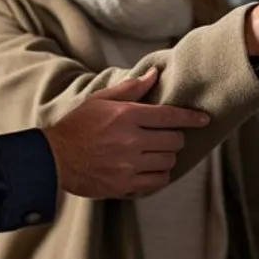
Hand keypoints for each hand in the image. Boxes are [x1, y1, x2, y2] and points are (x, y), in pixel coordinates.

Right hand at [42, 69, 210, 199]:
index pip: (170, 116)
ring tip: (155, 153)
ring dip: (167, 156)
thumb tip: (155, 74)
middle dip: (174, 138)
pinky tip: (150, 170)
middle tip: (165, 137)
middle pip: (174, 140)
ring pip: (169, 161)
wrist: (54, 159)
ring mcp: (129, 164)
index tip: (204, 119)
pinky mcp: (125, 184)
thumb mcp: (99, 100)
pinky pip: (158, 181)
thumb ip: (130, 89)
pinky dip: (160, 175)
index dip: (191, 118)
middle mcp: (132, 140)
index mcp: (126, 116)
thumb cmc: (77, 126)